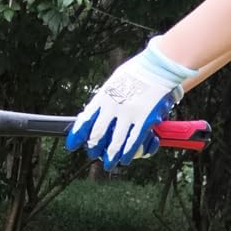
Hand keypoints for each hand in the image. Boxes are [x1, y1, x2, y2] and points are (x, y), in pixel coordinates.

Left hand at [66, 38, 196, 169]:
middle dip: (94, 148)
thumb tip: (96, 110)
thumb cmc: (137, 71)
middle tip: (93, 154)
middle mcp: (113, 108)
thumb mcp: (114, 81)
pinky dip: (128, 153)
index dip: (77, 135)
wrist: (158, 66)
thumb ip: (105, 97)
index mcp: (103, 97)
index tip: (72, 144)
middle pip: (97, 136)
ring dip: (110, 157)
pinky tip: (126, 159)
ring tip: (109, 163)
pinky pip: (133, 142)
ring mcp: (128, 116)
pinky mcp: (144, 121)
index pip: (85, 120)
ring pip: (115, 144)